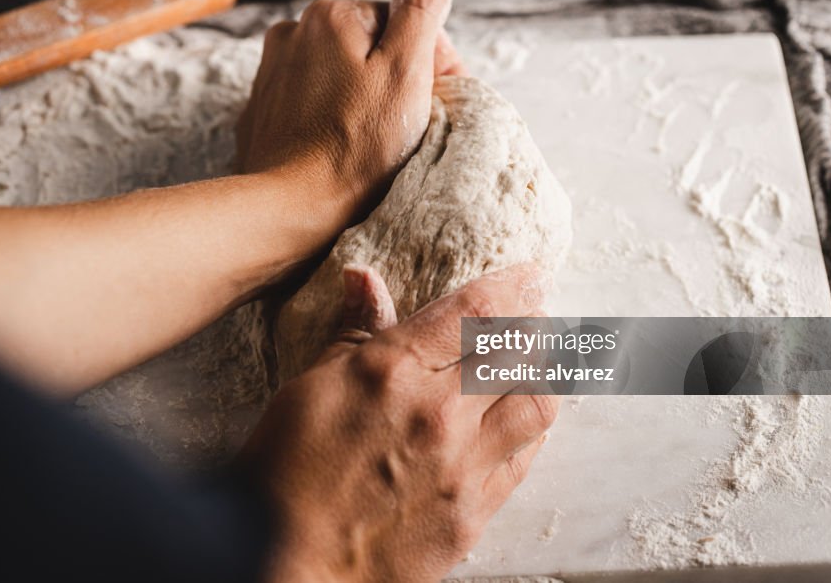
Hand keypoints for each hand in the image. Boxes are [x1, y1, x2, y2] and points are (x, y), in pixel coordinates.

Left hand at [236, 0, 465, 235]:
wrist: (290, 207)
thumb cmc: (356, 146)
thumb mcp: (404, 72)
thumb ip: (420, 11)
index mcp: (331, 15)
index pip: (402, 23)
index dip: (433, 63)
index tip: (443, 100)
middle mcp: (293, 34)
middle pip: (369, 48)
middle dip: (397, 79)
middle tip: (414, 126)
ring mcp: (272, 74)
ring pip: (339, 76)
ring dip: (364, 98)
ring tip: (379, 142)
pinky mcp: (263, 113)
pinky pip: (312, 105)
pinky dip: (332, 120)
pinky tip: (346, 149)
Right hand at [236, 264, 558, 582]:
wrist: (284, 560)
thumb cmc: (284, 469)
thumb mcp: (312, 384)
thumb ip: (353, 331)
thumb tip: (363, 278)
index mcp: (394, 370)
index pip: (475, 311)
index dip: (513, 287)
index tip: (533, 276)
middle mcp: (439, 411)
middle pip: (519, 350)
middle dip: (537, 323)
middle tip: (540, 313)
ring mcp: (462, 466)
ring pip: (538, 404)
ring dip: (546, 375)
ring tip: (542, 363)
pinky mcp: (473, 514)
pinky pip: (525, 460)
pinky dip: (534, 431)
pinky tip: (527, 421)